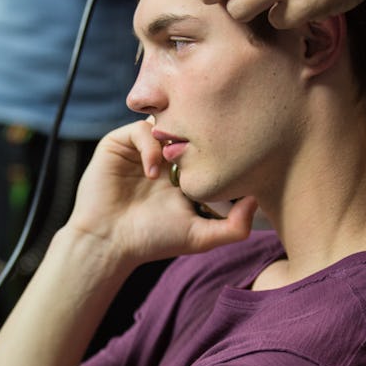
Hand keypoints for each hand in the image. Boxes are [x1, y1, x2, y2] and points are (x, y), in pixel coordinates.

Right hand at [68, 119, 257, 264]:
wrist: (108, 242)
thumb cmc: (152, 241)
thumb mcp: (201, 237)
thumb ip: (234, 227)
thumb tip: (256, 201)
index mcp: (183, 173)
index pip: (206, 146)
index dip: (217, 151)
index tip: (224, 164)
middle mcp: (163, 157)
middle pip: (187, 128)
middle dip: (197, 138)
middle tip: (201, 159)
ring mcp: (141, 149)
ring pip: (165, 123)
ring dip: (173, 140)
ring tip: (174, 170)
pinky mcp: (118, 144)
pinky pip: (140, 129)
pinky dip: (149, 146)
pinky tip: (152, 173)